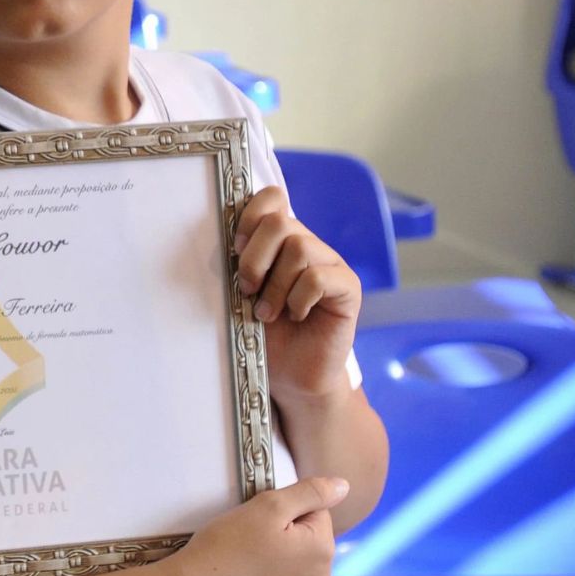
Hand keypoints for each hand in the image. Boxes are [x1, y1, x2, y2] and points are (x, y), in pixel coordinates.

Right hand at [166, 475, 345, 575]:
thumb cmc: (228, 548)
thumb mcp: (268, 507)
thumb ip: (311, 492)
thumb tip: (344, 487)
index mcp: (322, 550)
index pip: (315, 513)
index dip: (285, 511)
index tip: (258, 521)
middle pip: (309, 544)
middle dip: (287, 538)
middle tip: (249, 542)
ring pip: (298, 572)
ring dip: (281, 565)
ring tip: (246, 565)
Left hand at [234, 185, 359, 401]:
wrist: (291, 377)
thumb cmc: (263, 335)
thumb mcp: (241, 294)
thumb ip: (240, 263)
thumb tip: (226, 240)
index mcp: (279, 241)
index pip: (271, 198)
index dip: (249, 215)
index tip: (235, 249)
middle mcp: (307, 245)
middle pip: (280, 223)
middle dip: (255, 257)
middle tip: (246, 290)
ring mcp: (330, 264)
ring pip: (298, 248)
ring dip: (275, 286)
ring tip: (268, 313)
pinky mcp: (348, 287)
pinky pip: (318, 277)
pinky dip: (298, 299)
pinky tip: (296, 316)